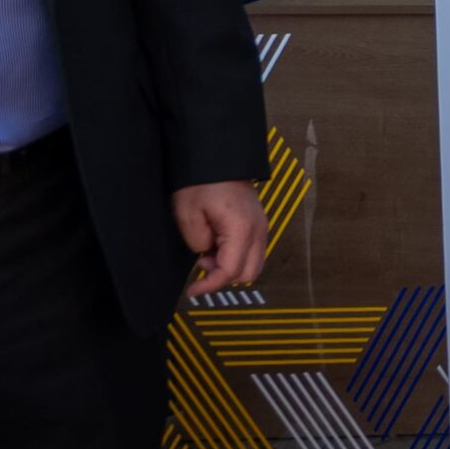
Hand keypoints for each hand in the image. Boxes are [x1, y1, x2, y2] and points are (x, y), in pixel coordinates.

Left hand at [174, 181, 268, 297]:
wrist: (219, 158)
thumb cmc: (202, 182)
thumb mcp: (188, 214)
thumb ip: (197, 243)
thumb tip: (206, 253)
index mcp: (242, 229)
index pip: (231, 271)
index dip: (210, 285)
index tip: (192, 291)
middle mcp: (258, 230)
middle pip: (249, 274)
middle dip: (223, 277)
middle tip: (201, 263)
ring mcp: (261, 226)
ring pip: (253, 264)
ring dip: (230, 267)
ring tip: (208, 252)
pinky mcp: (258, 223)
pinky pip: (253, 251)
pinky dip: (236, 256)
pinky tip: (217, 244)